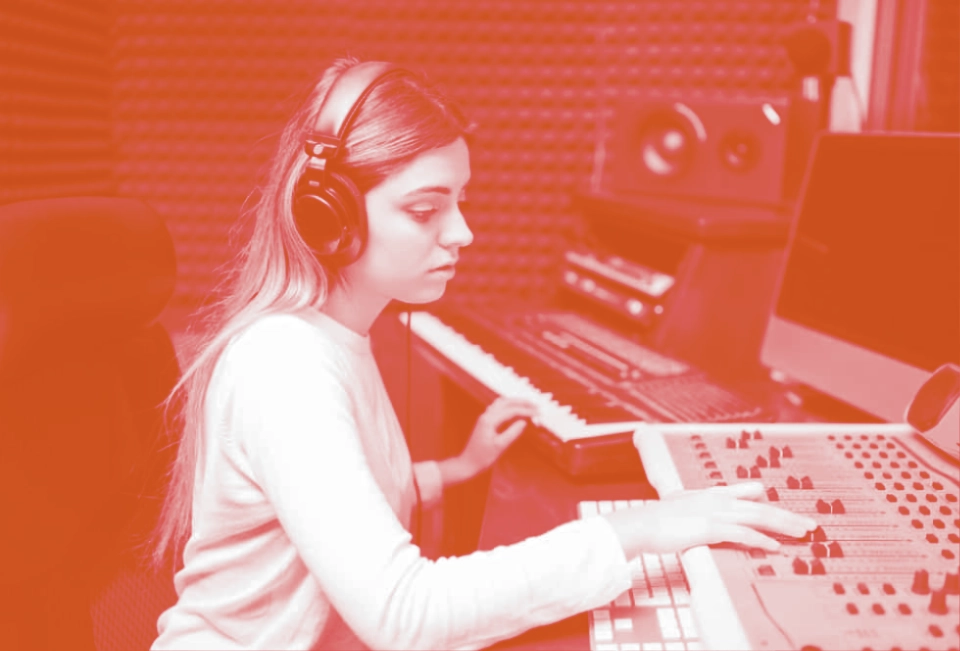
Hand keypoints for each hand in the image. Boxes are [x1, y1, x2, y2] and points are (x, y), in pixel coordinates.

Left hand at [458, 396, 539, 476]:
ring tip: (527, 405)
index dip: (526, 410)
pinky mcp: (485, 421)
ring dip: (515, 402)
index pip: (511, 410)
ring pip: (501, 403)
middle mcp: (486, 416)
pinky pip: (498, 408)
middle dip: (522, 402)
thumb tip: (523, 422)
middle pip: (506, 402)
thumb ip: (512, 433)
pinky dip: (508, 406)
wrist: (467, 463)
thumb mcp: (499, 446)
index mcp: (489, 420)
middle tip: (535, 405)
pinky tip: (514, 410)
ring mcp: (485, 417)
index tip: (537, 412)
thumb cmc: (482, 457)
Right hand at [603, 481, 817, 557]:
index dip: (770, 501)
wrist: (643, 524)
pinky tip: (774, 547)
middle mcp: (718, 500)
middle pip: (761, 506)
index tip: (789, 510)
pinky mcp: (711, 528)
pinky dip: (761, 539)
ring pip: (758, 517)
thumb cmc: (659, 519)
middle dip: (788, 516)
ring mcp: (715, 513)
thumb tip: (711, 508)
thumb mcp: (683, 504)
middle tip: (810, 525)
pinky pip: (742, 533)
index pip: (747, 493)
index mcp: (711, 494)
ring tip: (802, 534)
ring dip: (783, 525)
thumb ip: (701, 502)